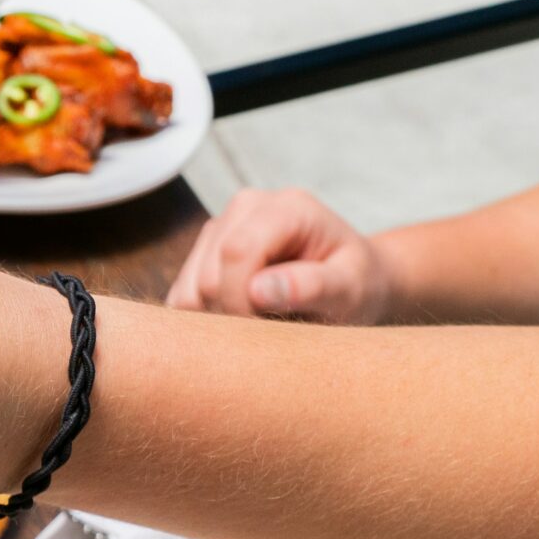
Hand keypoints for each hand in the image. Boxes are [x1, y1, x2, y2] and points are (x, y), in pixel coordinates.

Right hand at [166, 188, 393, 323]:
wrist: (351, 281)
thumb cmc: (357, 286)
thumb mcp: (351, 290)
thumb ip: (312, 286)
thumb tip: (258, 290)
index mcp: (287, 208)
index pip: (237, 252)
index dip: (242, 301)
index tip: (269, 330)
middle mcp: (246, 207)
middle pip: (207, 275)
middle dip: (232, 314)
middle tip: (271, 328)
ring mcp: (220, 227)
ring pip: (188, 290)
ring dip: (217, 319)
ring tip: (260, 321)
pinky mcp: (202, 252)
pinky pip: (181, 298)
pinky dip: (204, 319)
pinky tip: (240, 317)